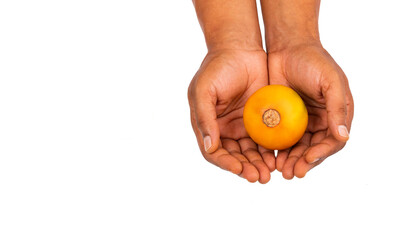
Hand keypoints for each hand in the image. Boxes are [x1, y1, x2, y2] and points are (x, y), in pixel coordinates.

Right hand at [188, 49, 274, 182]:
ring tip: (270, 173)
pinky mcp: (260, 119)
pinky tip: (278, 158)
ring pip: (250, 152)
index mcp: (208, 125)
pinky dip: (270, 151)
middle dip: (245, 168)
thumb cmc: (217, 67)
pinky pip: (265, 139)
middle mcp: (224, 129)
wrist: (240, 48)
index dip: (226, 163)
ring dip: (258, 164)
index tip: (240, 169)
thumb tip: (209, 147)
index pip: (214, 152)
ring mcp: (242, 125)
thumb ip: (204, 118)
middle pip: (234, 156)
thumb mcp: (204, 90)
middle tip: (259, 177)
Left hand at [267, 41, 353, 178]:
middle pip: (314, 148)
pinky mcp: (283, 118)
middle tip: (291, 173)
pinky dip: (277, 149)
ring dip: (290, 160)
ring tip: (279, 170)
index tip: (307, 160)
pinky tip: (269, 157)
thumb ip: (337, 107)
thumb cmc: (312, 60)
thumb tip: (344, 136)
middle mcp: (320, 120)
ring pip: (297, 147)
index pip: (333, 141)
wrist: (287, 46)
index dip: (322, 153)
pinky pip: (281, 137)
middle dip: (303, 162)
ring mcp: (300, 120)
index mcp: (336, 114)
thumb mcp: (329, 80)